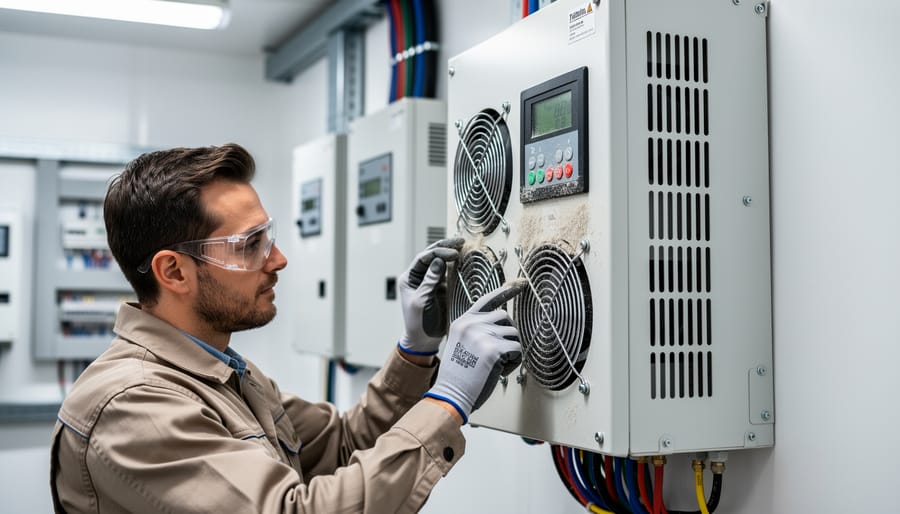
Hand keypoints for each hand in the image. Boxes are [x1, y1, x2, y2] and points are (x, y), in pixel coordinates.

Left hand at [398, 238, 464, 355]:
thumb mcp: (421, 301)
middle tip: (460, 241)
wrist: (423, 340)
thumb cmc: (417, 323)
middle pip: (431, 256)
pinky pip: (448, 274)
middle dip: (445, 247)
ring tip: (463, 247)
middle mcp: (419, 277)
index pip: (423, 259)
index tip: (453, 254)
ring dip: (451, 255)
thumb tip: (438, 261)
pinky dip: (456, 267)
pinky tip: (464, 261)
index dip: (438, 253)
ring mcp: (430, 282)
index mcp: (409, 278)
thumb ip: (429, 281)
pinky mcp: (440, 288)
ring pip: (440, 263)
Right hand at [423, 280, 525, 423]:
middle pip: (505, 317)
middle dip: (508, 335)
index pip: (487, 299)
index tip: (520, 284)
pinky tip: (499, 370)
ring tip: (495, 364)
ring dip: (511, 351)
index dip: (506, 291)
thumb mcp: (461, 344)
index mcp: (463, 321)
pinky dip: (514, 362)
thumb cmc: (458, 375)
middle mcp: (472, 324)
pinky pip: (518, 350)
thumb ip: (476, 330)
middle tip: (498, 353)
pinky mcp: (494, 349)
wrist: (451, 393)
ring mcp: (483, 335)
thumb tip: (500, 324)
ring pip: (514, 334)